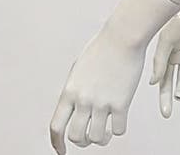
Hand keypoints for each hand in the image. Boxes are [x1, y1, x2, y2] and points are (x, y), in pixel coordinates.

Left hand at [49, 21, 144, 153]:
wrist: (123, 36)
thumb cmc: (104, 47)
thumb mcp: (80, 68)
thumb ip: (75, 89)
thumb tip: (75, 108)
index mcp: (70, 91)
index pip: (56, 126)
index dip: (57, 143)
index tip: (62, 151)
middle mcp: (83, 99)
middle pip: (76, 136)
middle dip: (82, 142)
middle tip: (90, 137)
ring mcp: (102, 102)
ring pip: (96, 137)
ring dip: (101, 138)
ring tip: (106, 131)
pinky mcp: (121, 103)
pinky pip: (118, 130)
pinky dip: (118, 129)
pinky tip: (119, 120)